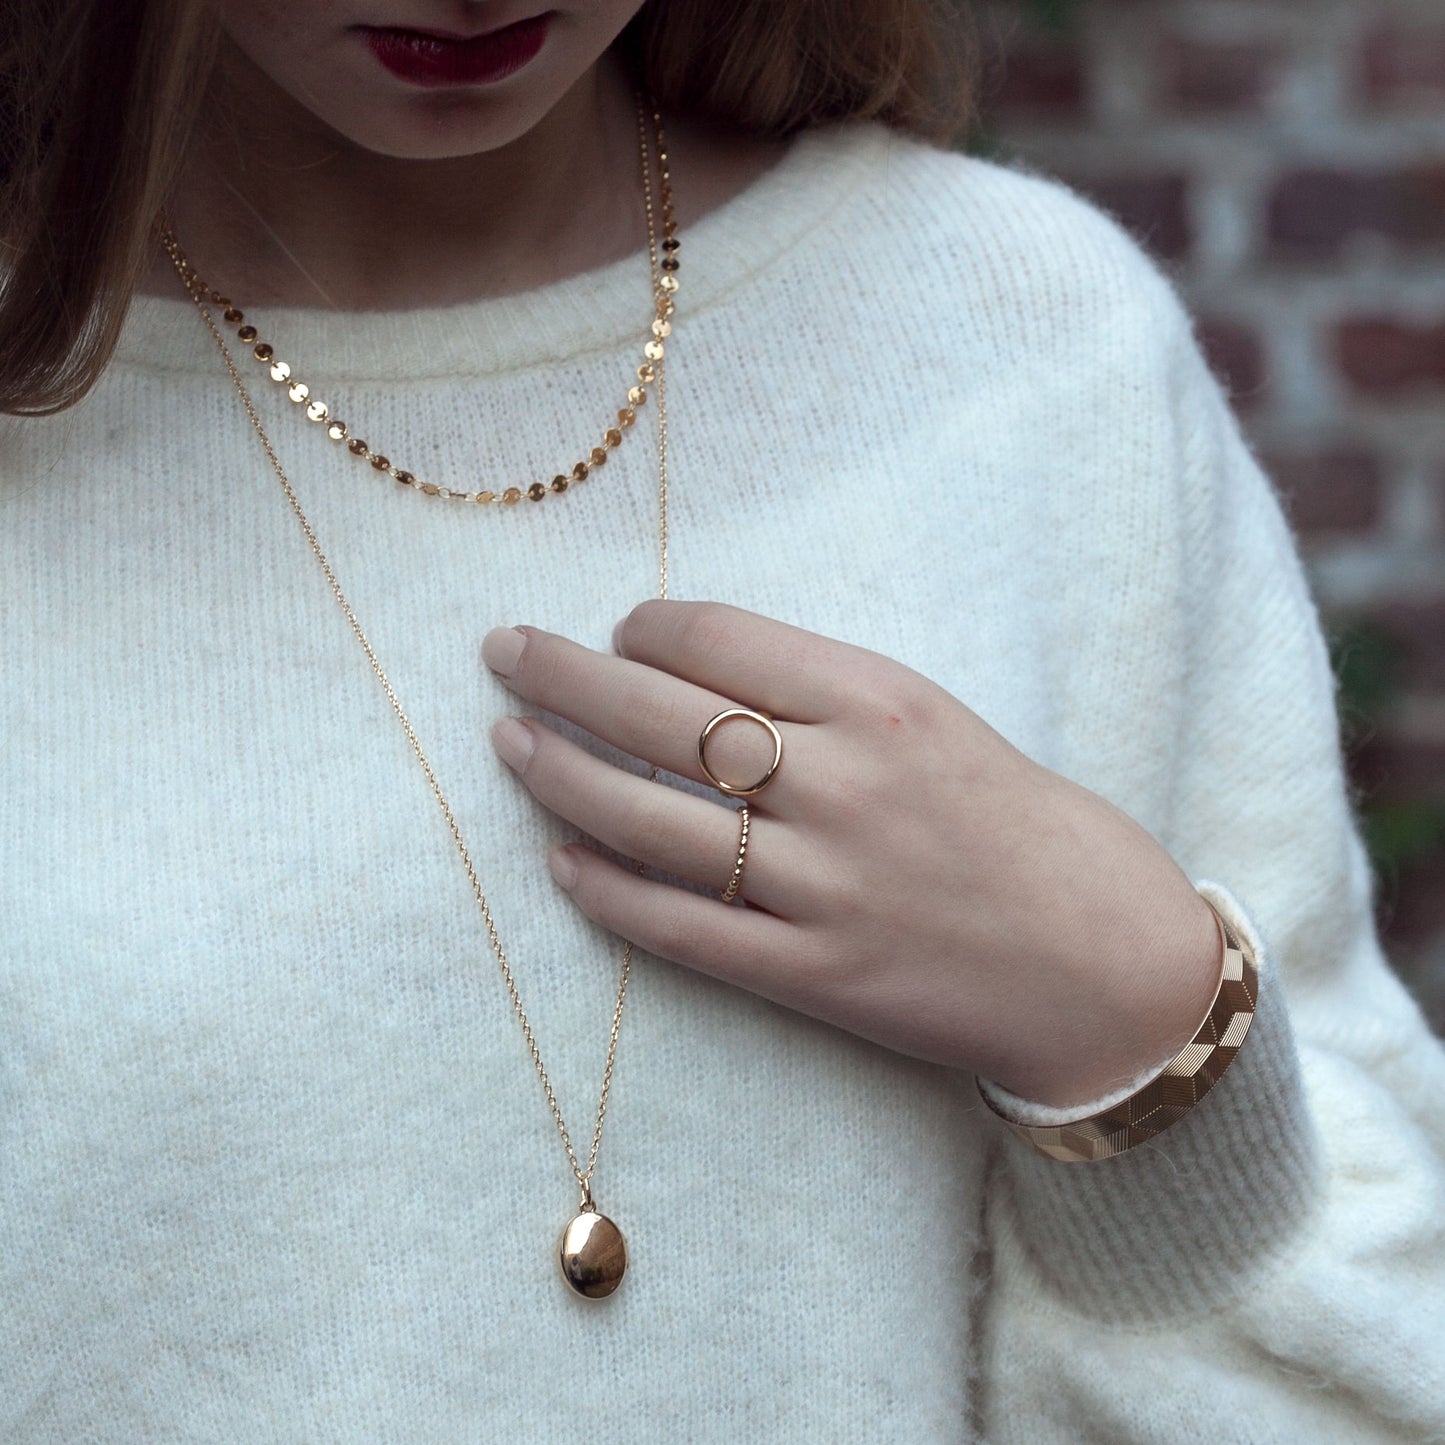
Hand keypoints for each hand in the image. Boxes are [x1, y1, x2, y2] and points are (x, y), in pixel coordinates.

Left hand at [482, 600, 1221, 1108]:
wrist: (1102, 958)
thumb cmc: (1020, 822)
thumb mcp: (936, 718)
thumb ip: (823, 692)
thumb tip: (693, 668)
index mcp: (881, 701)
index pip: (722, 639)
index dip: (645, 626)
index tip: (615, 630)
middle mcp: (843, 784)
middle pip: (664, 715)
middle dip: (565, 676)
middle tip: (502, 650)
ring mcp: (824, 885)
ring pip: (653, 820)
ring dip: (564, 777)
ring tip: (509, 744)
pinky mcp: (815, 974)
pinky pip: (681, 929)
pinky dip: (608, 893)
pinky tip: (559, 863)